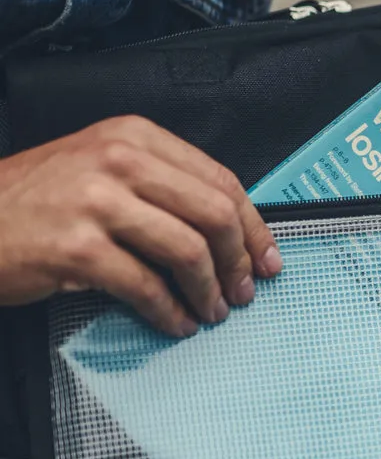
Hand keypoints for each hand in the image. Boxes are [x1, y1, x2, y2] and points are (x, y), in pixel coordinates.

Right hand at [0, 116, 281, 335]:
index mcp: (134, 137)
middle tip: (243, 290)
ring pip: (188, 251)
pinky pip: (147, 287)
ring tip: (211, 310)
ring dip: (209, 290)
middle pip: (214, 214)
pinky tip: (175, 322)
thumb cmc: (36, 199)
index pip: (221, 179)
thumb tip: (228, 230)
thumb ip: (161, 185)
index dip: (253, 225)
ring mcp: (97, 203)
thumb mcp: (101, 168)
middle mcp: (119, 160)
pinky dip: (170, 311)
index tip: (267, 257)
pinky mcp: (78, 248)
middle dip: (239, 261)